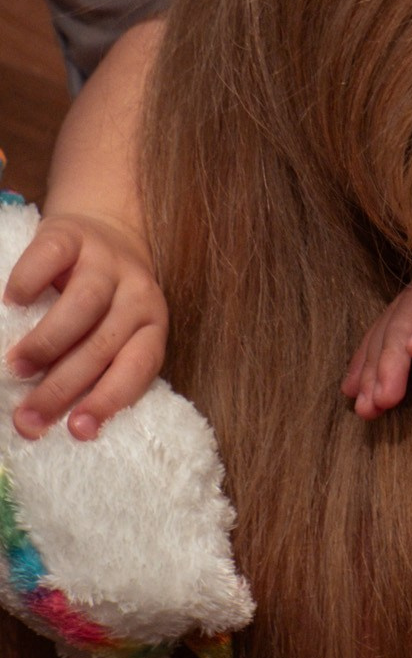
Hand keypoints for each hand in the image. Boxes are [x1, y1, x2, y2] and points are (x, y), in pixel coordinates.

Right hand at [4, 212, 166, 439]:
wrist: (105, 226)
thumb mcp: (110, 331)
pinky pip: (51, 257)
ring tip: (16, 368)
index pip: (139, 368)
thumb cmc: (101, 299)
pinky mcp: (73, 235)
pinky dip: (28, 282)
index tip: (77, 431)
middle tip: (27, 416)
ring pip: (84, 305)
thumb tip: (46, 418)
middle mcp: (138, 294)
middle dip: (63, 387)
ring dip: (47, 342)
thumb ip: (93, 366)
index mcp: (151, 325)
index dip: (109, 401)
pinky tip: (12, 303)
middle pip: (104, 345)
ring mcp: (106, 261)